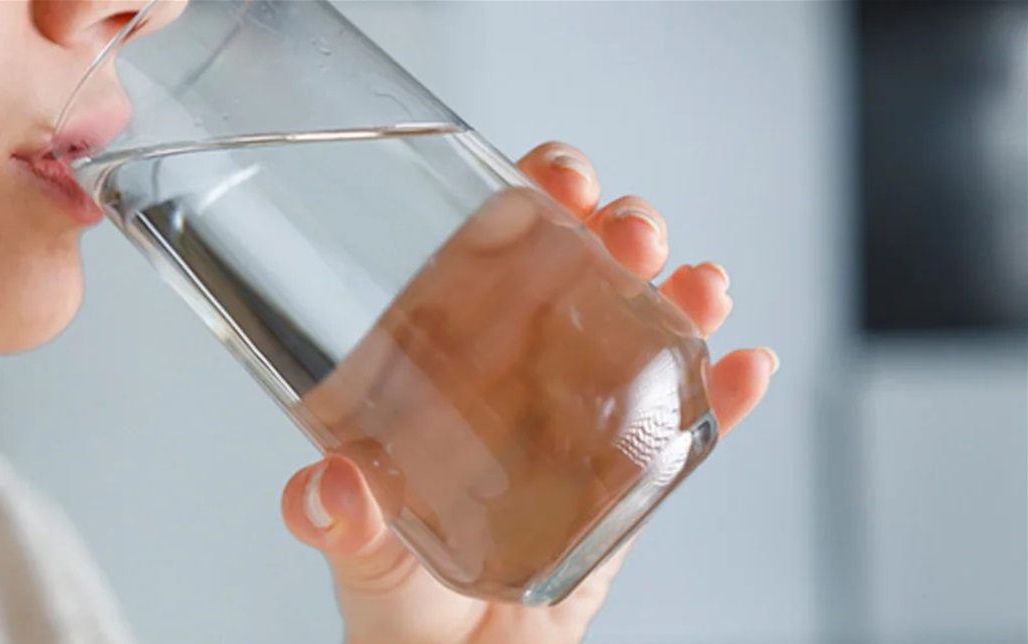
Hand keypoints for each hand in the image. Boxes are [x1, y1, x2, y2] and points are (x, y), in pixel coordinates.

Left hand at [280, 142, 776, 643]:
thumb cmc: (407, 618)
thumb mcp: (366, 564)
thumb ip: (341, 528)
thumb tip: (326, 489)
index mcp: (446, 381)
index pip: (485, 268)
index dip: (522, 209)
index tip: (550, 177)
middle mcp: (518, 389)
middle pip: (573, 282)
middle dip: (609, 235)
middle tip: (627, 228)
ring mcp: (581, 429)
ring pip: (637, 336)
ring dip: (676, 298)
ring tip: (700, 285)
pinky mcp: (631, 485)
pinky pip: (686, 428)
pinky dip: (721, 397)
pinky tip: (745, 367)